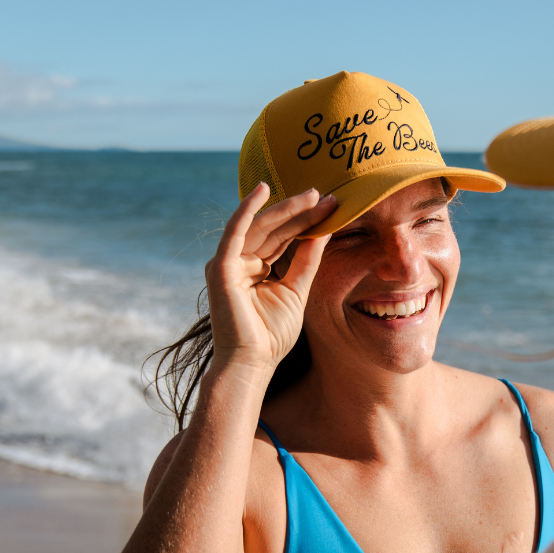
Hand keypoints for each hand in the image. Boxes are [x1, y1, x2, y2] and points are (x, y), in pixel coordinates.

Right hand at [205, 185, 336, 373]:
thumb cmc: (272, 335)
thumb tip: (323, 231)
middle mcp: (240, 261)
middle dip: (300, 211)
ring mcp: (228, 263)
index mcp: (256, 268)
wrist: (252, 362)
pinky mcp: (221, 267)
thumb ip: (307, 260)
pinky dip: (247, 209)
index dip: (307, 222)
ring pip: (260, 226)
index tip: (333, 207)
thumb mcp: (296, 290)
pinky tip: (262, 190)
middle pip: (274, 229)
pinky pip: (235, 231)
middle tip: (326, 194)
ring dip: (285, 208)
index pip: (284, 238)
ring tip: (312, 194)